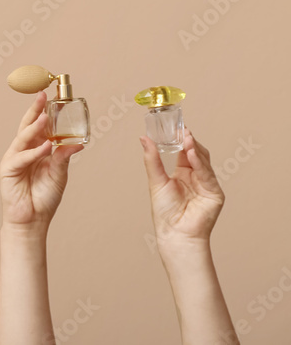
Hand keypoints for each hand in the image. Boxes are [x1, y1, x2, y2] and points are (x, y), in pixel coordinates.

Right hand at [0, 92, 82, 232]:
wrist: (32, 220)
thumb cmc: (44, 198)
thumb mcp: (59, 175)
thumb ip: (63, 158)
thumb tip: (77, 144)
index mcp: (36, 150)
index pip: (40, 127)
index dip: (45, 112)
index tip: (53, 97)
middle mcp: (24, 151)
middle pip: (28, 126)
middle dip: (35, 110)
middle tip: (42, 96)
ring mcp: (15, 159)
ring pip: (23, 137)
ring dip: (34, 126)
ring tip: (44, 116)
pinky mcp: (8, 169)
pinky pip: (22, 157)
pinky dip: (34, 152)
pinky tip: (46, 147)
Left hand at [140, 128, 223, 247]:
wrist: (174, 233)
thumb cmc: (165, 212)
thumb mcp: (156, 180)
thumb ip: (152, 159)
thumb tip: (144, 138)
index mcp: (183, 173)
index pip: (185, 151)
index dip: (181, 139)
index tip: (177, 125)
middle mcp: (196, 177)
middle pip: (197, 153)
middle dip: (190, 141)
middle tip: (182, 129)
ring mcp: (207, 184)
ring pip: (203, 161)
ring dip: (195, 148)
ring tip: (186, 138)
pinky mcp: (214, 193)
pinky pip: (207, 174)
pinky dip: (200, 163)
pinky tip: (192, 153)